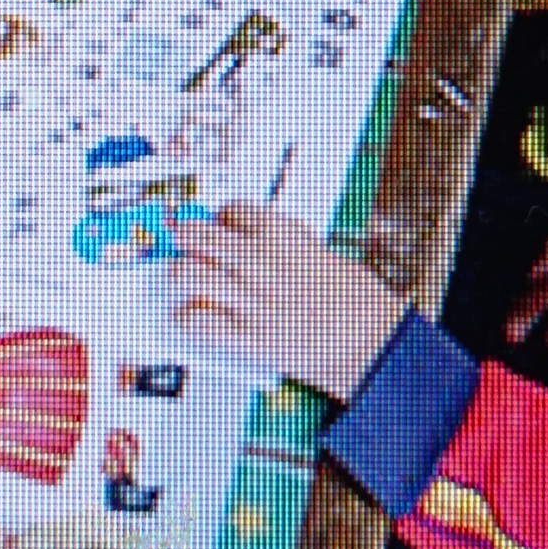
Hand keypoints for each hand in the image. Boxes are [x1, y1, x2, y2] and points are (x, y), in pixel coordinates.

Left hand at [168, 205, 407, 401]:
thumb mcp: (318, 251)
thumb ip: (282, 243)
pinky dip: (188, 317)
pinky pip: (197, 320)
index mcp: (281, 233)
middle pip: (198, 235)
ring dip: (182, 274)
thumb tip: (249, 238)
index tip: (218, 224)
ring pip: (188, 273)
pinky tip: (192, 315)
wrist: (369, 339)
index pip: (232, 209)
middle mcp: (258, 259)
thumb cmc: (352, 297)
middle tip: (178, 238)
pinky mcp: (246, 335)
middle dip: (184, 236)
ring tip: (183, 278)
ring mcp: (249, 297)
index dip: (221, 217)